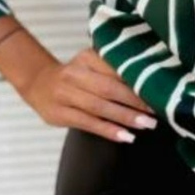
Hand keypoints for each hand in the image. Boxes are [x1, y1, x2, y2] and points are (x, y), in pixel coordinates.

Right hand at [19, 47, 158, 142]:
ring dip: (125, 117)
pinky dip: (108, 130)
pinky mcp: (60, 114)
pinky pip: (89, 123)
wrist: (37, 83)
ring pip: (99, 107)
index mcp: (86, 57)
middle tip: (156, 111)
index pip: (115, 68)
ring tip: (146, 124)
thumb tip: (148, 81)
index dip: (136, 81)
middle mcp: (74, 74)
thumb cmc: (75, 75)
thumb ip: (113, 68)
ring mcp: (65, 94)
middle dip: (135, 101)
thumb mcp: (90, 63)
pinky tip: (126, 136)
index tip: (157, 90)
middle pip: (108, 88)